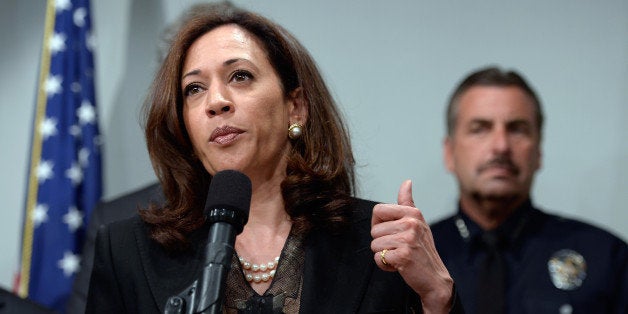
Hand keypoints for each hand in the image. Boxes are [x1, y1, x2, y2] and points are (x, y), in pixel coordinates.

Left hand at [371, 180, 453, 312]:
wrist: (435, 278)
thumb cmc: (423, 250)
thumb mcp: (418, 223)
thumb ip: (408, 203)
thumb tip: (406, 182)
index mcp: (413, 213)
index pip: (378, 210)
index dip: (378, 223)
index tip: (389, 232)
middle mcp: (411, 223)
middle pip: (374, 230)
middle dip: (381, 243)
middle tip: (398, 248)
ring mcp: (408, 239)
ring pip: (374, 245)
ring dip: (383, 255)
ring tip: (399, 256)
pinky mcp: (403, 256)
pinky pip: (378, 258)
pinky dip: (385, 265)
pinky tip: (398, 266)